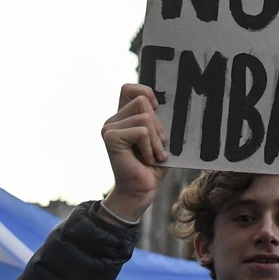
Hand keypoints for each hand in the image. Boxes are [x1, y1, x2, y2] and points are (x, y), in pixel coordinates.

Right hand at [101, 84, 168, 220]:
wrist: (141, 191)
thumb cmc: (153, 166)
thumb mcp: (160, 138)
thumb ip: (158, 120)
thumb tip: (168, 103)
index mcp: (124, 117)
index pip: (129, 88)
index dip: (145, 91)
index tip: (157, 107)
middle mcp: (113, 120)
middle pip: (142, 100)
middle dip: (158, 124)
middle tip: (159, 146)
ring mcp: (109, 128)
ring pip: (145, 117)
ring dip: (156, 140)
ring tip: (154, 156)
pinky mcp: (111, 137)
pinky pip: (142, 131)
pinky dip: (150, 147)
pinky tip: (147, 160)